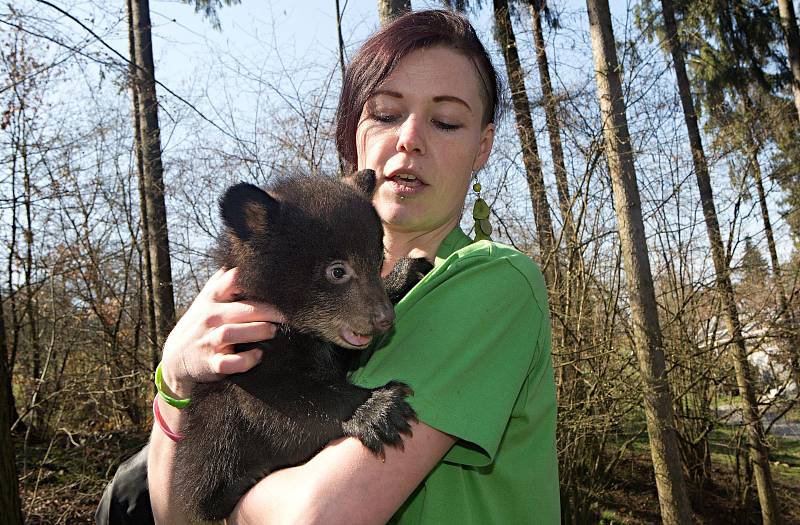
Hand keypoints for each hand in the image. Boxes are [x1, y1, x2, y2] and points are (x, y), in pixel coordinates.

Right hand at [159, 267, 285, 396]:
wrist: (176, 358)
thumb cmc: (202, 323)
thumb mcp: (209, 299)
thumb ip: (227, 281)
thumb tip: (250, 258)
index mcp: (213, 298)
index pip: (233, 280)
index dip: (255, 278)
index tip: (279, 282)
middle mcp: (211, 317)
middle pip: (242, 309)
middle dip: (268, 310)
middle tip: (288, 313)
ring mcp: (209, 341)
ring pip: (232, 332)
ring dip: (257, 331)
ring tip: (273, 331)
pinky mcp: (211, 364)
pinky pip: (230, 362)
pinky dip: (246, 360)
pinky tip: (259, 355)